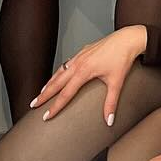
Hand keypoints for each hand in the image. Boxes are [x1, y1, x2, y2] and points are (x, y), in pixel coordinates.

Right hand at [32, 25, 147, 124]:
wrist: (127, 39)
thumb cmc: (122, 59)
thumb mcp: (116, 83)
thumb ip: (111, 104)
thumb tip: (109, 121)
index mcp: (84, 71)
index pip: (65, 94)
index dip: (55, 107)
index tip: (46, 116)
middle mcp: (78, 63)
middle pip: (56, 82)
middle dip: (44, 95)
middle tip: (33, 105)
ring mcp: (79, 56)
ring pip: (59, 72)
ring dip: (49, 83)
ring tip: (41, 93)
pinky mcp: (82, 52)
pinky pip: (65, 64)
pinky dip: (58, 72)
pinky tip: (57, 76)